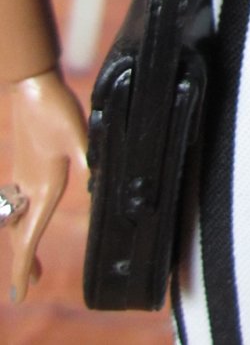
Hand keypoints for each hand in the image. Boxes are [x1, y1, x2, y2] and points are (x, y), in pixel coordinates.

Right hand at [4, 68, 86, 303]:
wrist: (31, 86)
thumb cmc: (55, 109)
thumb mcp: (79, 137)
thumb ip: (90, 162)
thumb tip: (102, 186)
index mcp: (44, 186)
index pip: (30, 238)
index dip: (26, 268)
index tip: (21, 294)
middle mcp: (29, 185)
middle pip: (20, 234)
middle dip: (24, 261)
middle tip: (30, 284)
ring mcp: (23, 174)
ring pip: (17, 218)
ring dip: (22, 239)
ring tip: (30, 257)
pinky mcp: (24, 163)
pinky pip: (18, 201)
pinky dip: (20, 218)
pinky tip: (28, 214)